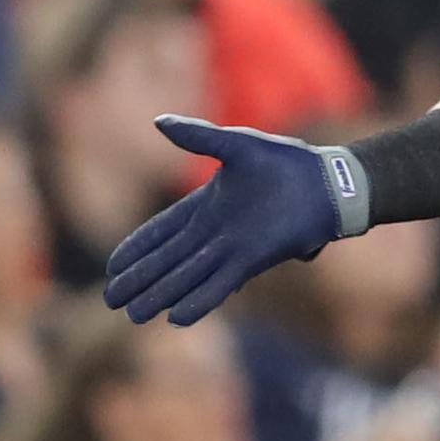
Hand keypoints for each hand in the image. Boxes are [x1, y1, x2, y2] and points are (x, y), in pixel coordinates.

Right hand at [100, 116, 350, 325]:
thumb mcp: (237, 144)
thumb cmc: (288, 163)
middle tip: (111, 300)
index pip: (162, 231)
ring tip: (132, 315)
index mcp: (206, 205)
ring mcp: (232, 249)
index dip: (137, 247)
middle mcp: (214, 233)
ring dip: (160, 294)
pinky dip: (199, 301)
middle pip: (167, 260)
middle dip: (140, 279)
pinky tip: (176, 318)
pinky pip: (218, 284)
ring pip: (186, 277)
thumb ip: (198, 137)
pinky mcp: (253, 260)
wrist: (329, 183)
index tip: (113, 265)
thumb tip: (158, 121)